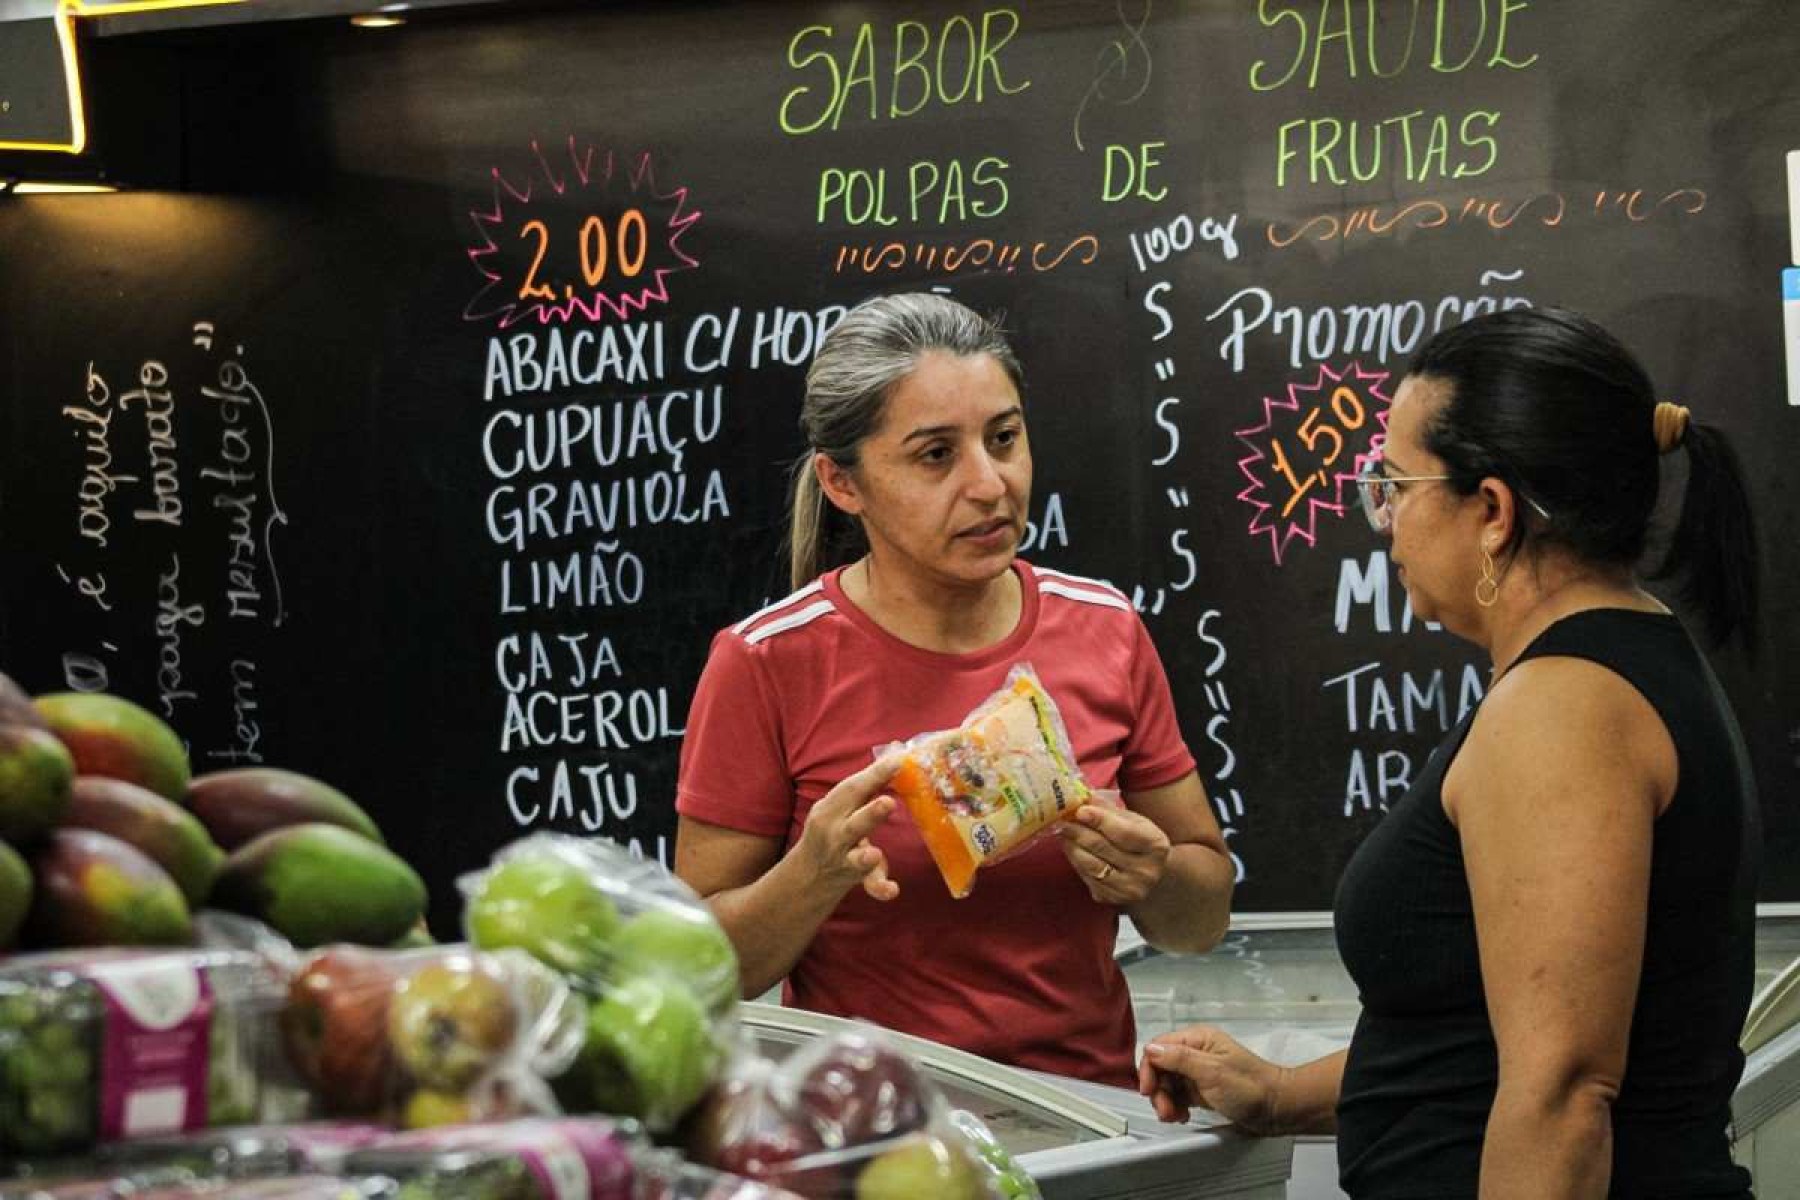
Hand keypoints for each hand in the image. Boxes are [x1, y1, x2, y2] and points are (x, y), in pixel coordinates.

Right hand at [796, 757, 901, 901]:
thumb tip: (898, 750)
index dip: (875, 774)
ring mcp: (844, 858)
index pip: (852, 790)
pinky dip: (880, 889)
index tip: (899, 760)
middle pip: (853, 824)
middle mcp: (835, 834)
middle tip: (889, 803)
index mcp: (830, 810)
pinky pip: (869, 884)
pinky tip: (893, 890)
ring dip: (865, 856)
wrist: (808, 873)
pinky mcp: (856, 878)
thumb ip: (868, 784)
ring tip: (875, 854)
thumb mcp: (840, 805)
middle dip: (871, 814)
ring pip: (857, 859)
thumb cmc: (833, 828)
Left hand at [1055, 803, 1168, 904]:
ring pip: (1091, 866)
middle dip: (1079, 832)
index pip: (1123, 832)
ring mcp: (1130, 890)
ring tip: (1064, 834)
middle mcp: (1147, 872)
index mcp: (1156, 846)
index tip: (1080, 810)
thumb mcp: (1133, 821)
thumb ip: (1110, 810)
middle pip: (1103, 848)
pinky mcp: (1114, 901)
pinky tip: (1072, 850)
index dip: (1099, 820)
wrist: (1149, 872)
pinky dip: (1076, 862)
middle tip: (1064, 821)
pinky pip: (1087, 879)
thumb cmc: (1138, 841)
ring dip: (1072, 848)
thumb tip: (1085, 798)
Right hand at [1137, 1026, 1287, 1133]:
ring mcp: (1199, 1072)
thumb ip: (1180, 1059)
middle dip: (1159, 1090)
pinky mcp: (1203, 1090)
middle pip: (1161, 1068)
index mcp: (1198, 1040)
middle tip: (1165, 1110)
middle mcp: (1196, 1053)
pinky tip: (1181, 1115)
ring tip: (1175, 1116)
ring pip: (1168, 1084)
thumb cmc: (1252, 1087)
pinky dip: (1176, 1106)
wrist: (1277, 1109)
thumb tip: (1152, 1048)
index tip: (1150, 1090)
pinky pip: (1179, 1096)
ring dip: (1166, 1101)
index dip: (1150, 1069)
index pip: (1159, 1048)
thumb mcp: (1212, 1072)